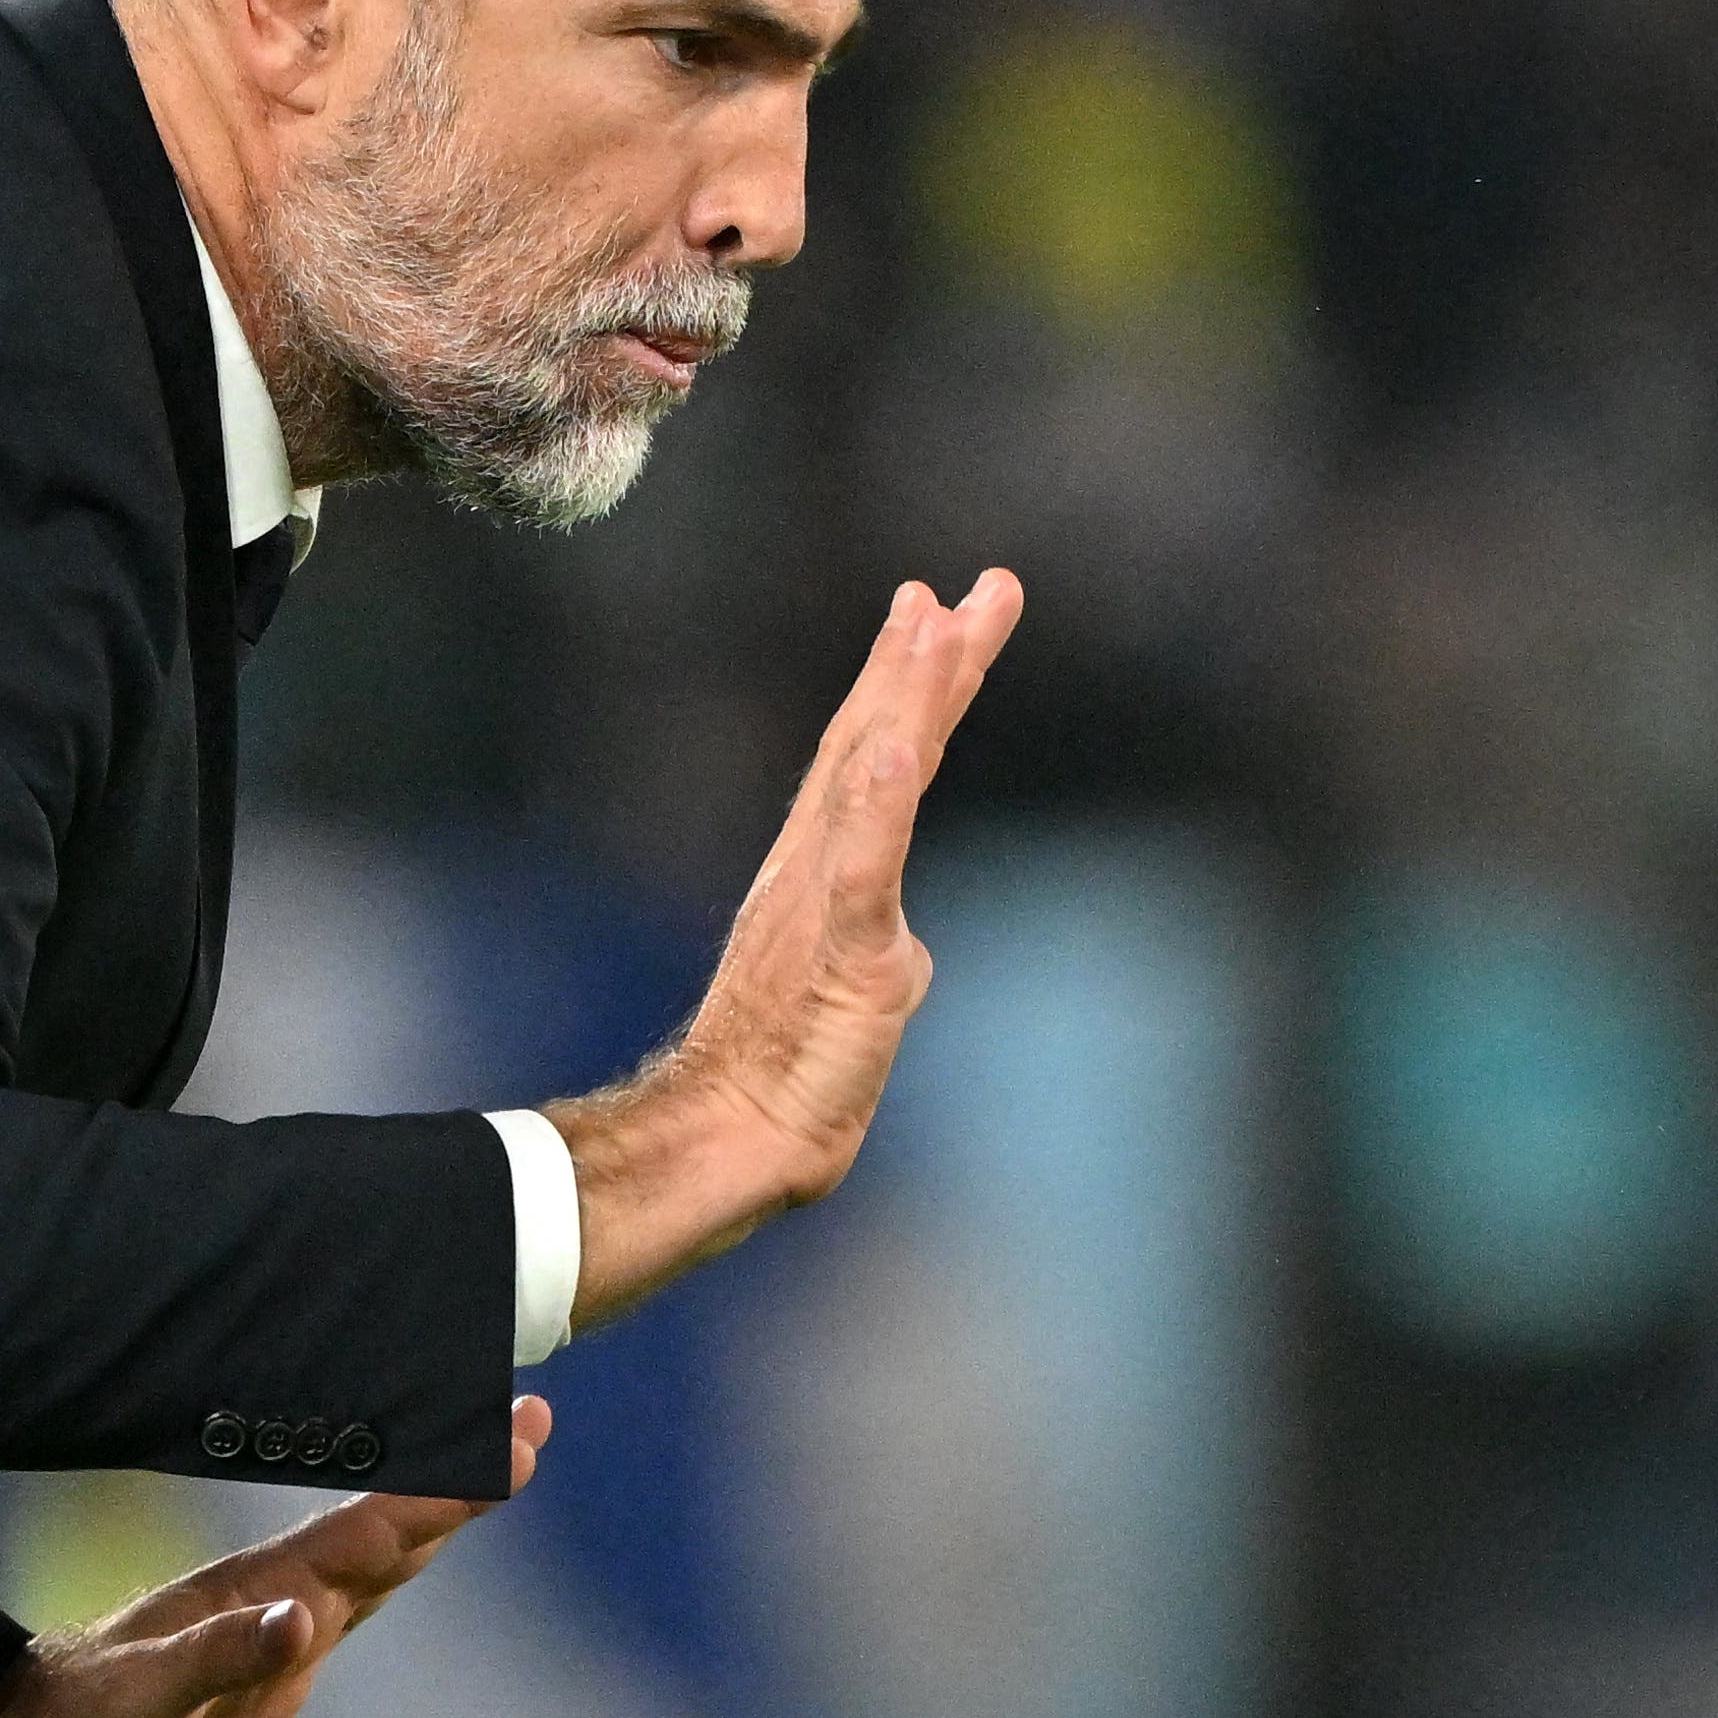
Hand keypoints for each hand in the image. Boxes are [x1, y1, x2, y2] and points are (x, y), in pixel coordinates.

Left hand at [0, 1398, 542, 1717]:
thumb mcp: (140, 1708)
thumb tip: (302, 1618)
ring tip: (499, 1461)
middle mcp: (276, 1601)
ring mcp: (275, 1630)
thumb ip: (218, 1660)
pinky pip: (351, 1603)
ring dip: (437, 1511)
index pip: (368, 1534)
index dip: (440, 1492)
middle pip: (387, 1529)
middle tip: (531, 1423)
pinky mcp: (270, 1668)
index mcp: (256, 1598)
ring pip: (376, 1559)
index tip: (508, 1442)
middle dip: (459, 1480)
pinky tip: (417, 1544)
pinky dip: (396, 1564)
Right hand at [553, 571, 1023, 1333]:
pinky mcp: (839, 951)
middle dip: (932, 659)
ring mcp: (827, 902)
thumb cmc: (792, 1077)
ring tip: (936, 620)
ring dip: (906, 696)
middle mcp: (822, 866)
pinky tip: (889, 748)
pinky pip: (862, 869)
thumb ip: (881, 955)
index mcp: (829, 871)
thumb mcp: (855, 997)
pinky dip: (875, 806)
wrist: (737, 1133)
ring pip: (873, 781)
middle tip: (980, 585)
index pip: (876, 755)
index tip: (943, 606)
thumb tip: (908, 954)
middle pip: (882, 740)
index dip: (911, 679)